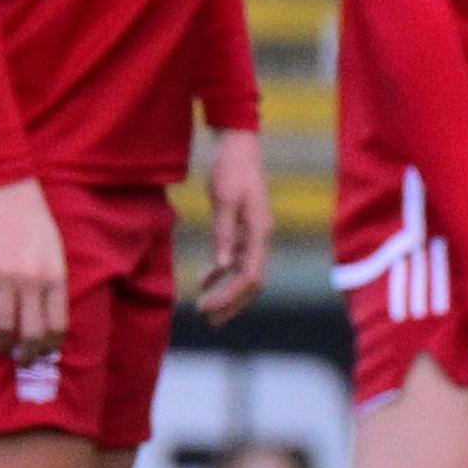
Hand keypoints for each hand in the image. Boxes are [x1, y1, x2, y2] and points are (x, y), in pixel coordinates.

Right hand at [0, 177, 68, 361]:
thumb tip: (47, 315)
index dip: (50, 345)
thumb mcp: (57, 253)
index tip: (45, 353)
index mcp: (57, 277)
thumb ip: (54, 283)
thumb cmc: (37, 222)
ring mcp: (4, 279)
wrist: (8, 191)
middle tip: (24, 360)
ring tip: (4, 350)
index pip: (57, 324)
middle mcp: (32, 282)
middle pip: (30, 333)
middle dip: (27, 354)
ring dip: (3, 345)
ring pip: (2, 327)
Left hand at [196, 127, 269, 323]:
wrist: (239, 148)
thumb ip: (224, 234)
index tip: (206, 308)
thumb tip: (223, 268)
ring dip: (228, 293)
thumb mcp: (223, 199)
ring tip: (206, 309)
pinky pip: (238, 259)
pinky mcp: (246, 229)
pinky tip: (205, 281)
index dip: (230, 296)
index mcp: (259, 232)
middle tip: (208, 319)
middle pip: (253, 281)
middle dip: (232, 303)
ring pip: (247, 274)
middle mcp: (262, 237)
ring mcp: (255, 234)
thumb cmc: (231, 170)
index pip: (251, 276)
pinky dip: (223, 273)